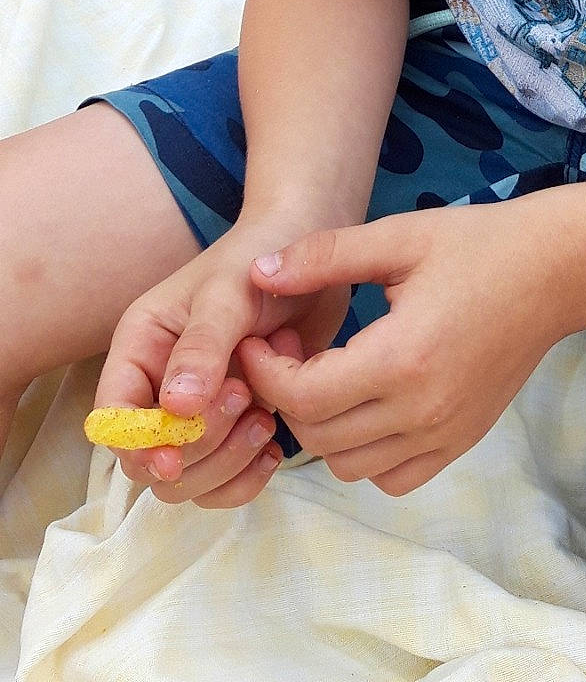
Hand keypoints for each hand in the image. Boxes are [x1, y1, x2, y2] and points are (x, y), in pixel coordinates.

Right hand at [94, 221, 351, 506]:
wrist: (312, 262)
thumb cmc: (260, 263)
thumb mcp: (228, 295)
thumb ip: (202, 346)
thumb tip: (175, 407)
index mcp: (140, 349)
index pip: (113, 419)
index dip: (137, 446)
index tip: (174, 456)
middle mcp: (160, 387)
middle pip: (150, 461)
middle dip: (198, 447)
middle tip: (245, 398)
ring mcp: (198, 413)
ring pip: (189, 479)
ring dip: (227, 463)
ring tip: (266, 416)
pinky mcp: (235, 428)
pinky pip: (225, 482)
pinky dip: (248, 477)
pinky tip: (276, 447)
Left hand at [238, 196, 563, 496]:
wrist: (554, 272)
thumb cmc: (477, 245)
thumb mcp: (397, 236)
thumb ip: (324, 256)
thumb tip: (259, 273)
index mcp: (402, 358)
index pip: (303, 398)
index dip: (266, 373)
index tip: (260, 339)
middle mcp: (422, 410)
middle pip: (318, 438)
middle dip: (286, 397)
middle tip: (288, 351)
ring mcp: (444, 434)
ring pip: (350, 467)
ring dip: (322, 429)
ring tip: (324, 376)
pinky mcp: (460, 442)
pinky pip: (393, 478)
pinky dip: (366, 454)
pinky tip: (366, 405)